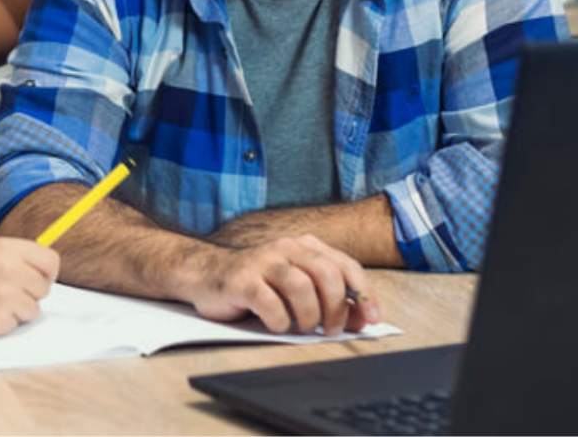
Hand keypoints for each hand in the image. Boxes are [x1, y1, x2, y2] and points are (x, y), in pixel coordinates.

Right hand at [0, 238, 59, 336]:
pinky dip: (0, 324)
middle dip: (29, 292)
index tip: (38, 278)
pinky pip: (13, 326)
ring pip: (32, 310)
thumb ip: (12, 259)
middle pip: (44, 288)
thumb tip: (42, 275)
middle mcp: (9, 270)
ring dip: (16, 310)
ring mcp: (4, 298)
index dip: (46, 271)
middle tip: (3, 292)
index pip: (50, 261)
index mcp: (5, 248)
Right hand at [183, 235, 380, 335]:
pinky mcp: (241, 280)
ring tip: (301, 327)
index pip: (345, 265)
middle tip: (331, 330)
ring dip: (308, 316)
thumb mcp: (297, 287)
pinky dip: (279, 321)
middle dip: (335, 308)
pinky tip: (276, 324)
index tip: (372, 319)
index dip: (364, 294)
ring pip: (301, 286)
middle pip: (326, 274)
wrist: (205, 275)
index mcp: (304, 246)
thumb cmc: (256, 284)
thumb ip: (328, 298)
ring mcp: (262, 262)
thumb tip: (362, 318)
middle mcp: (285, 248)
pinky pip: (270, 303)